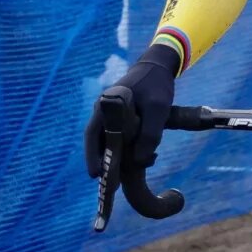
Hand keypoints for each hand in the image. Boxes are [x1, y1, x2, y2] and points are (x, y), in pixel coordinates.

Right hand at [84, 43, 179, 175]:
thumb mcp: (158, 109)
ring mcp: (111, 114)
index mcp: (106, 106)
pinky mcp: (121, 118)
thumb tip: (140, 161)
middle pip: (98, 141)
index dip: (92, 156)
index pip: (92, 134)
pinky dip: (125, 149)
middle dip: (104, 162)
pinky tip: (138, 157)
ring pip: (109, 141)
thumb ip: (150, 134)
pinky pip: (118, 137)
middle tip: (110, 185)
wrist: (158, 67)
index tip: (96, 175)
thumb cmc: (156, 86)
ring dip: (116, 157)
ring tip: (125, 176)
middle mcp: (103, 111)